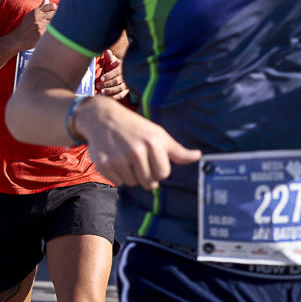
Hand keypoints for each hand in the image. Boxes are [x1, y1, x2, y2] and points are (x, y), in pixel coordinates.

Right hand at [17, 1, 57, 49]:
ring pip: (55, 22)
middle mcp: (38, 17)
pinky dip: (54, 32)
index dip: (56, 10)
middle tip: (57, 22)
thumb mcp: (31, 15)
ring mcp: (39, 26)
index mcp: (36, 11)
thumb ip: (40, 7)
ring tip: (54, 28)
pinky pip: (52, 31)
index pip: (52, 6)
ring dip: (56, 25)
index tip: (55, 14)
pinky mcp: (41, 34)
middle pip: (55, 13)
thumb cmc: (26, 27)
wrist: (17, 39)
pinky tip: (52, 33)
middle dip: (57, 17)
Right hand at [76, 98, 200, 190]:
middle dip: (146, 176)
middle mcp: (135, 151)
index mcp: (153, 143)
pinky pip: (117, 183)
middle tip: (139, 161)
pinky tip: (115, 161)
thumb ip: (177, 150)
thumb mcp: (158, 134)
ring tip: (125, 159)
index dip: (159, 169)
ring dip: (131, 175)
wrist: (103, 117)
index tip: (152, 159)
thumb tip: (198, 156)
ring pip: (132, 183)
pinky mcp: (103, 164)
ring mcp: (118, 158)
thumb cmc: (135, 127)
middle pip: (149, 183)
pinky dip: (117, 176)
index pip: (163, 174)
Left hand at [96, 50, 128, 99]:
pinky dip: (114, 97)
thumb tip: (106, 51)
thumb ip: (109, 57)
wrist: (124, 72)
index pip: (116, 72)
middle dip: (106, 84)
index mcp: (122, 68)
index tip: (101, 78)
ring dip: (110, 91)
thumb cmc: (115, 66)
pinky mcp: (126, 91)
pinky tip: (106, 98)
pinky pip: (121, 95)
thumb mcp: (112, 60)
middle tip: (97, 85)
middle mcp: (125, 77)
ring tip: (101, 92)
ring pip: (119, 89)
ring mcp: (126, 84)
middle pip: (116, 81)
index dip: (109, 75)